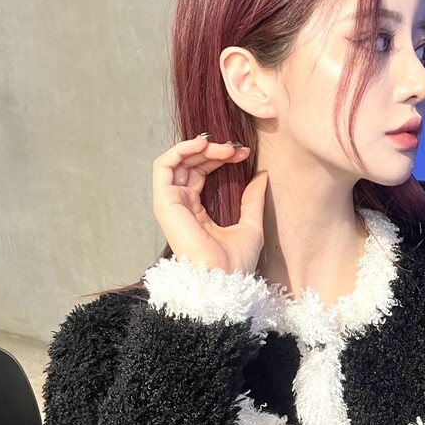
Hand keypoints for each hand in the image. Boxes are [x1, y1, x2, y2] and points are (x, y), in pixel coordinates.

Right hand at [151, 136, 267, 273]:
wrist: (225, 279)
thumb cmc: (236, 263)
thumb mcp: (251, 224)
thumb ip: (252, 199)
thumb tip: (261, 175)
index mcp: (196, 212)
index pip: (200, 174)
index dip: (219, 158)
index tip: (243, 154)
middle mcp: (181, 207)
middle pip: (188, 165)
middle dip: (212, 150)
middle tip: (235, 149)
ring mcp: (171, 204)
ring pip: (176, 162)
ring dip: (198, 147)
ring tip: (222, 146)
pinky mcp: (165, 202)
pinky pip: (163, 166)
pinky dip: (180, 150)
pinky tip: (202, 145)